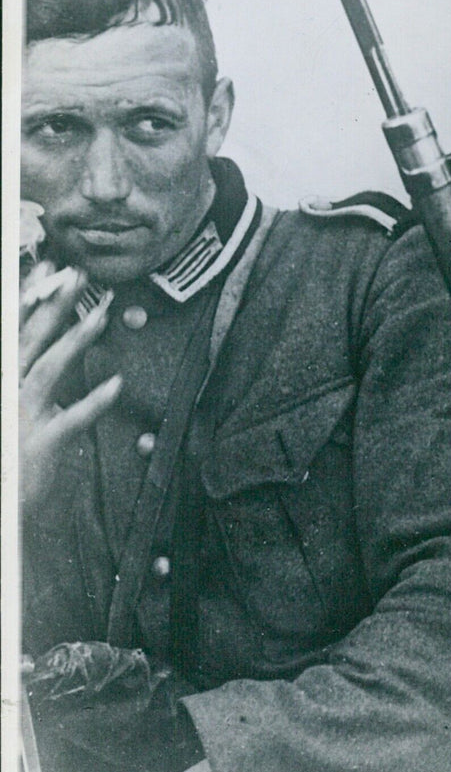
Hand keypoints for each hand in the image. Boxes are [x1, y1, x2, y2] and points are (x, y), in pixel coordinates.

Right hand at [19, 262, 120, 505]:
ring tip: (102, 315)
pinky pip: (70, 420)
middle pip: (30, 340)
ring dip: (74, 341)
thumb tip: (47, 338)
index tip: (49, 267)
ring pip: (48, 371)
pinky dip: (93, 402)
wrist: (0, 504)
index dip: (30, 297)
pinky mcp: (39, 445)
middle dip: (54, 305)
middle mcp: (6, 392)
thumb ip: (28, 373)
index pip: (14, 330)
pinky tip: (117, 385)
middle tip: (79, 274)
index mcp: (3, 378)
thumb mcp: (15, 405)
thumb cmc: (10, 451)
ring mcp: (20, 417)